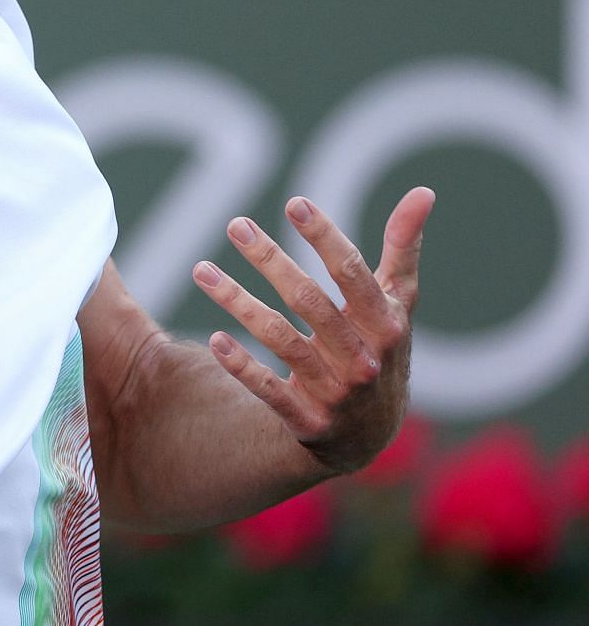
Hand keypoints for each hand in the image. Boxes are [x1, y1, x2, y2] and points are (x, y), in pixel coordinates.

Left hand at [192, 187, 434, 474]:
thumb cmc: (380, 348)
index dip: (325, 237)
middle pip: (310, 302)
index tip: (294, 202)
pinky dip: (242, 366)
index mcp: (387, 324)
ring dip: (238, 303)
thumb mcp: (398, 303)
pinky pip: (270, 390)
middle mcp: (364, 358)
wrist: (370, 434)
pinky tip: (214, 339)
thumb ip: (403, 249)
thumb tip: (423, 191)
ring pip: (282, 340)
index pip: (353, 273)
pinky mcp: (308, 420)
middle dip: (271, 260)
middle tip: (236, 225)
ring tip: (201, 270)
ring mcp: (336, 392)